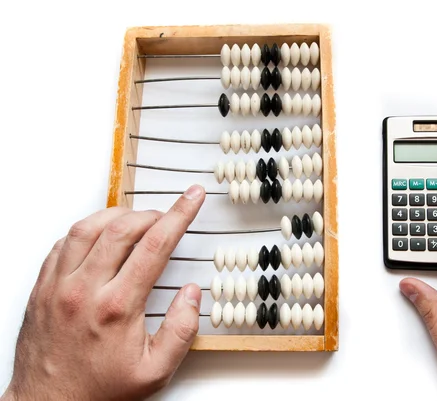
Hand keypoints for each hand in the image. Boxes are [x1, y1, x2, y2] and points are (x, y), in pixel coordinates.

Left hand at [1, 185, 205, 400]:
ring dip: (116, 216)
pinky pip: (62, 244)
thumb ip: (181, 331)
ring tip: (135, 220)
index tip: (191, 198)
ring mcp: (58, 287)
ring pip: (86, 228)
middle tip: (166, 214)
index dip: (178, 216)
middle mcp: (84, 290)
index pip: (154, 245)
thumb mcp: (155, 371)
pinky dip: (85, 231)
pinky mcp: (42, 289)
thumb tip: (191, 294)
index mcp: (117, 307)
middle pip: (121, 229)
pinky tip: (99, 237)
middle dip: (151, 213)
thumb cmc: (99, 390)